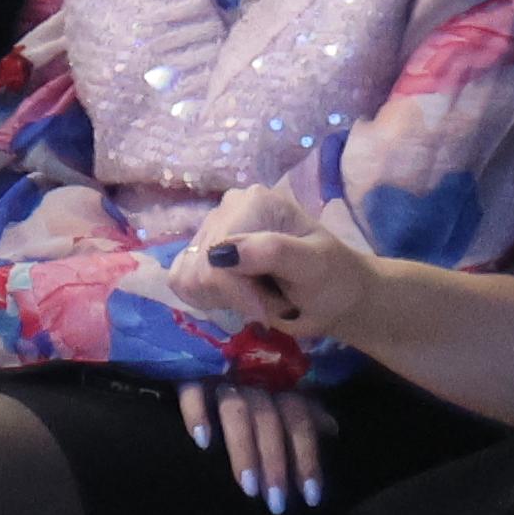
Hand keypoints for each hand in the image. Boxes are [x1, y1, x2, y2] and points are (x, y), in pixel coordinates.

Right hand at [162, 188, 393, 351]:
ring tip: (256, 297)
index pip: (217, 258)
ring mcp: (212, 228)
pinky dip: (206, 297)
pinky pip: (179, 280)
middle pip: (199, 270)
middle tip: (269, 303)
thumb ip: (274, 253)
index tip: (269, 311)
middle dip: (235, 298)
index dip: (239, 294)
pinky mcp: (201, 249)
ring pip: (187, 278)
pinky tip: (236, 295)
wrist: (334, 294)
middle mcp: (226, 207)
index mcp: (252, 203)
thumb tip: (220, 254)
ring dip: (223, 299)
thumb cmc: (332, 280)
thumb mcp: (315, 266)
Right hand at [188, 374, 329, 513]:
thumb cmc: (249, 366)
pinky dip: (197, 413)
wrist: (203, 327)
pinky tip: (202, 440)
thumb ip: (303, 407)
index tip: (311, 497)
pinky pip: (192, 389)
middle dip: (275, 463)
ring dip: (243, 450)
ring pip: (236, 411)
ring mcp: (220, 371)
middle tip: (277, 503)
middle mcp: (254, 375)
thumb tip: (331, 427)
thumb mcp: (282, 384)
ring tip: (248, 488)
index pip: (299, 420)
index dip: (306, 457)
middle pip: (269, 420)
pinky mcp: (188, 369)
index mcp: (280, 380)